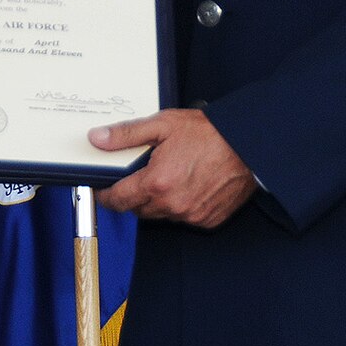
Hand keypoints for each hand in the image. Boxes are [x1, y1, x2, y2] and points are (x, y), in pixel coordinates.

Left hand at [89, 109, 256, 227]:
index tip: (103, 188)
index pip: (118, 200)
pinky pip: (183, 217)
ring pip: (160, 214)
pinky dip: (180, 205)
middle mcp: (172, 204)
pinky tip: (188, 185)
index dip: (106, 195)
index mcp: (156, 183)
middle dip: (134, 194)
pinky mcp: (207, 220)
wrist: (247, 145)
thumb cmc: (209, 133)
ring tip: (168, 176)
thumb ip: (126, 135)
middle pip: (138, 209)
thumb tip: (97, 139)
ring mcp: (190, 215)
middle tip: (141, 173)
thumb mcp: (163, 125)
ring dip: (157, 201)